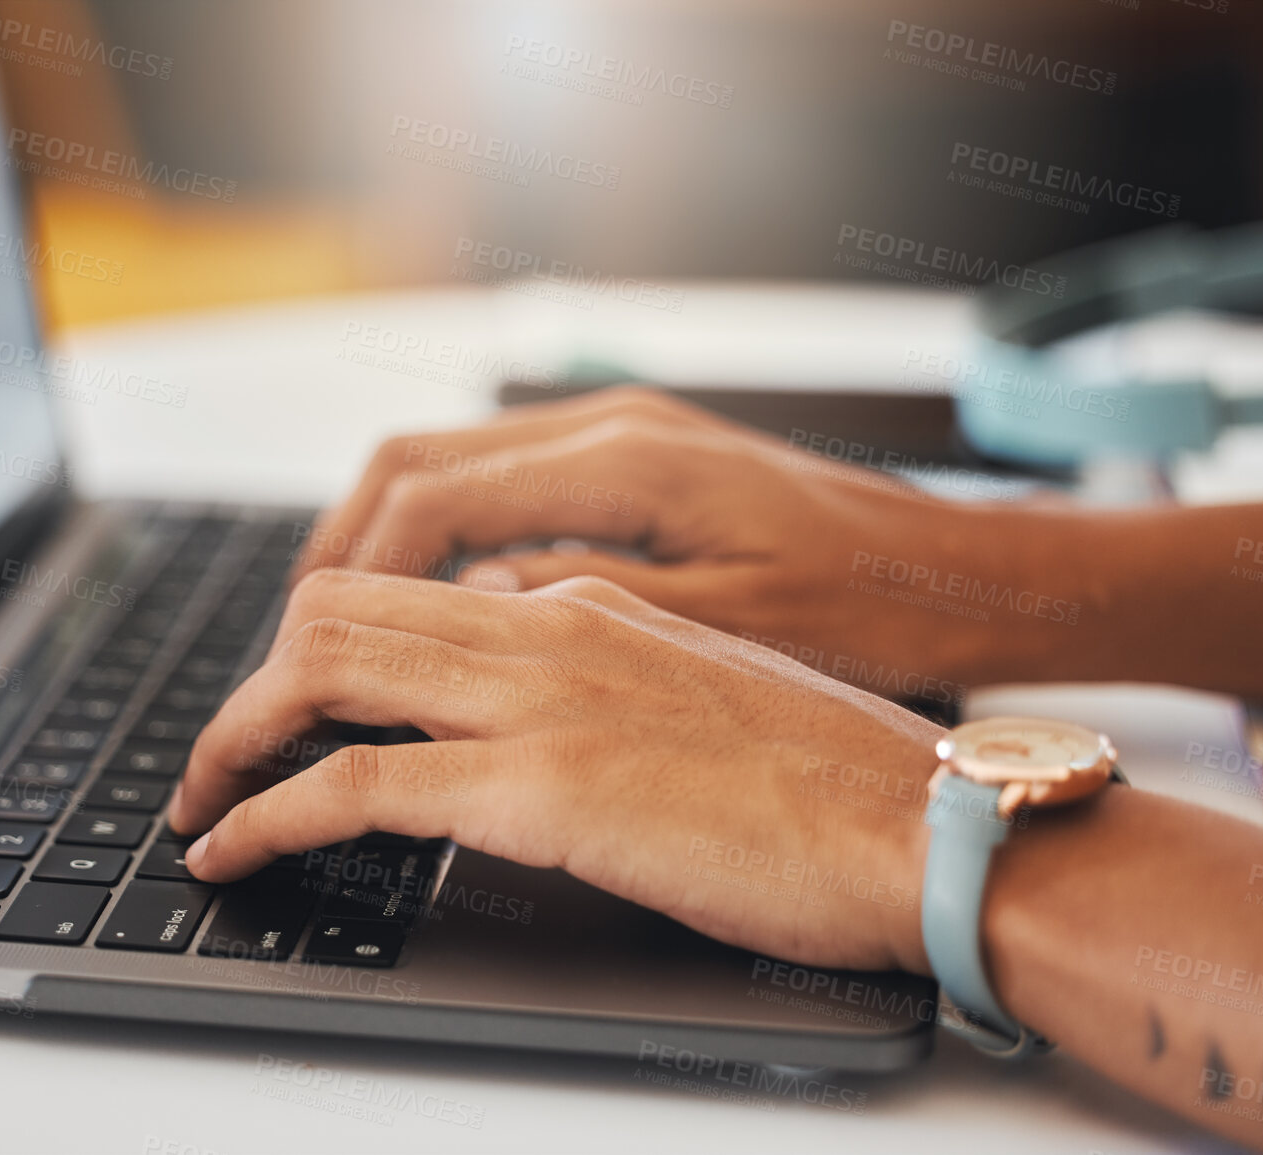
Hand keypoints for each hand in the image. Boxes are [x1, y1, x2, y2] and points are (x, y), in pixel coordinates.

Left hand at [168, 568, 942, 973]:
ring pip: (323, 674)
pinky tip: (232, 852)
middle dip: (253, 680)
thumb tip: (531, 698)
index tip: (290, 704)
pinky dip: (267, 814)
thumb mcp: (703, 693)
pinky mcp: (537, 787)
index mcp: (585, 600)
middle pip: (337, 608)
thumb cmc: (836, 779)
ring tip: (195, 800)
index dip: (322, 640)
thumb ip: (607, 673)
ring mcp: (538, 699)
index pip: (407, 588)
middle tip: (216, 751)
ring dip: (232, 738)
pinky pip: (353, 784)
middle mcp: (547, 624)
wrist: (924, 823)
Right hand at [289, 385, 1063, 691]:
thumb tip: (463, 612)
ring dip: (382, 544)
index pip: (430, 501)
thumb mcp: (727, 629)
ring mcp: (623, 440)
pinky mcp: (639, 469)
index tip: (296, 656)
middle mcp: (610, 431)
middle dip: (337, 552)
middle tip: (288, 648)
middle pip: (414, 467)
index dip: (348, 580)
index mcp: (626, 465)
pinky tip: (435, 605)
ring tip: (336, 634)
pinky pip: (502, 489)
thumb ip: (583, 612)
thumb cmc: (875, 615)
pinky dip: (442, 541)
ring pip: (449, 469)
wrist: (974, 583)